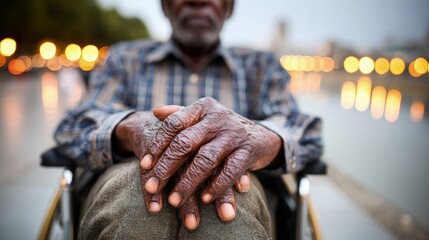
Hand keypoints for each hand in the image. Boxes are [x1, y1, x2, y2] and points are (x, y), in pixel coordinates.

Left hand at [142, 97, 280, 209]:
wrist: (261, 136)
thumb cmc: (222, 129)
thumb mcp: (204, 116)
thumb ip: (180, 113)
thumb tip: (155, 111)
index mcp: (203, 107)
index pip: (174, 124)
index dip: (158, 145)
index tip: (144, 165)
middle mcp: (217, 117)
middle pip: (185, 143)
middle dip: (166, 167)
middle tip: (152, 187)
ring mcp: (234, 134)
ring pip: (205, 160)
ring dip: (188, 182)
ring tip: (174, 200)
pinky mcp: (248, 151)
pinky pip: (230, 171)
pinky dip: (216, 186)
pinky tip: (204, 199)